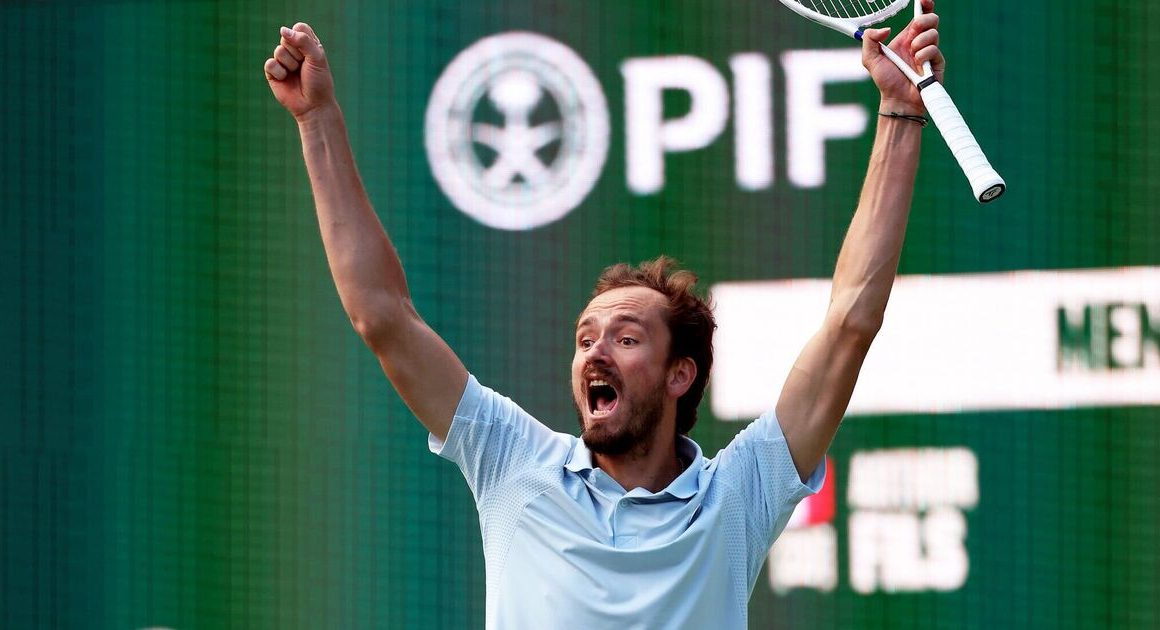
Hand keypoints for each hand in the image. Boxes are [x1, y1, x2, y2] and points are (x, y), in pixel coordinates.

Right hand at [264, 23, 335, 120]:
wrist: (313, 105)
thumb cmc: (319, 82)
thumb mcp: (317, 58)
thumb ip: (303, 40)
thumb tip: (282, 30)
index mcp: (308, 44)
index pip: (299, 27)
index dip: (302, 39)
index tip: (311, 54)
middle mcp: (294, 50)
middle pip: (286, 37)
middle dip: (297, 53)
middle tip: (304, 67)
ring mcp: (282, 61)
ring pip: (279, 51)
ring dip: (290, 64)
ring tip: (296, 74)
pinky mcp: (273, 72)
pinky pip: (270, 63)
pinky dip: (279, 72)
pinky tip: (285, 79)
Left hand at [861, 0, 943, 114]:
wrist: (897, 99)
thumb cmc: (885, 81)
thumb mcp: (869, 59)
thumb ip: (869, 40)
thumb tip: (885, 29)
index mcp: (906, 38)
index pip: (919, 16)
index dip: (924, 5)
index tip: (923, 0)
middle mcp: (919, 42)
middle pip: (931, 19)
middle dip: (923, 21)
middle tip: (913, 33)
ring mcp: (929, 52)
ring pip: (933, 33)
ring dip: (919, 43)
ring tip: (912, 57)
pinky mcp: (937, 62)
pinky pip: (934, 50)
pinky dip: (923, 56)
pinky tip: (917, 65)